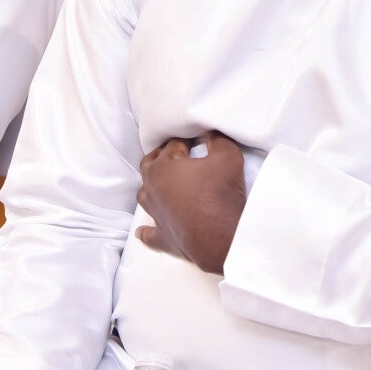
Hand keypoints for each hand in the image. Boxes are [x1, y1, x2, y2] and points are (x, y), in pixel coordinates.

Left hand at [135, 133, 247, 275]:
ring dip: (151, 186)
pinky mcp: (162, 237)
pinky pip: (149, 233)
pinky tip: (143, 230)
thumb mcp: (227, 155)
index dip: (186, 139)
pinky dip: (147, 230)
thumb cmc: (220, 193)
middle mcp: (152, 188)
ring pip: (144, 195)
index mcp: (163, 166)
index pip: (173, 144)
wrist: (221, 237)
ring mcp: (155, 214)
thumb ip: (217, 138)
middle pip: (150, 165)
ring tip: (162, 182)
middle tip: (177, 152)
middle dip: (162, 156)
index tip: (196, 138)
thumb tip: (210, 132)